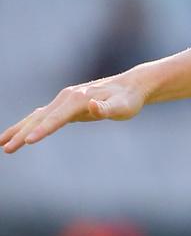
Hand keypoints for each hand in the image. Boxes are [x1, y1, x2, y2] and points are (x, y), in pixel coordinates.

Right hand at [1, 76, 144, 153]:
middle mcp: (67, 97)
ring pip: (36, 116)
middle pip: (41, 118)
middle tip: (6, 149)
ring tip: (1, 144)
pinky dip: (27, 125)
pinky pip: (42, 116)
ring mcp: (64, 100)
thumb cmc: (129, 99)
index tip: (28, 142)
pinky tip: (17, 135)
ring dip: (19, 129)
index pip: (57, 118)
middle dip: (22, 133)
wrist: (131, 86)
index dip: (43, 130)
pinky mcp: (65, 105)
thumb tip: (94, 106)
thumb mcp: (124, 107)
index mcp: (79, 99)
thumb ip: (108, 109)